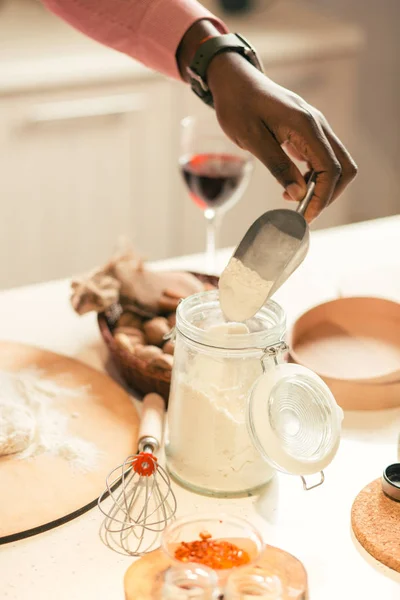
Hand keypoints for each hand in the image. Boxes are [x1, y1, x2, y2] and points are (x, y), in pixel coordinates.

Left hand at [207, 52, 357, 220]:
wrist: (234, 80)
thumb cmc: (238, 106)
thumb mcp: (253, 139)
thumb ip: (278, 166)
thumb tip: (298, 194)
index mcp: (306, 126)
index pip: (330, 169)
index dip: (322, 197)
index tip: (304, 216)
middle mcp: (318, 125)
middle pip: (344, 168)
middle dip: (328, 195)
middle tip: (303, 212)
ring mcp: (315, 127)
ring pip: (336, 163)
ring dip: (322, 187)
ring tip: (294, 199)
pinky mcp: (308, 131)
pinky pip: (323, 157)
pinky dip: (314, 176)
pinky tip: (293, 184)